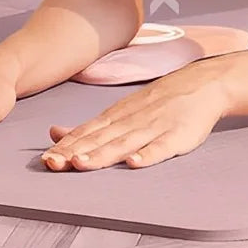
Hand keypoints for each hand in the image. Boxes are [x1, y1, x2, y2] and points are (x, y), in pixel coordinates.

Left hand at [41, 58, 230, 171]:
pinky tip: (134, 164)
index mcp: (117, 116)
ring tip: (82, 164)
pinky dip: (147, 155)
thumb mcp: (121, 110)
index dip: (66, 146)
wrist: (202, 83)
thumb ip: (91, 126)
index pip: (87, 132)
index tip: (45, 159)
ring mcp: (154, 127)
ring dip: (103, 154)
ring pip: (124, 143)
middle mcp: (131, 120)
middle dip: (76, 152)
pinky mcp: (177, 136)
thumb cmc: (158, 102)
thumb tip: (55, 133)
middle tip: (53, 163)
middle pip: (100, 139)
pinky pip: (161, 147)